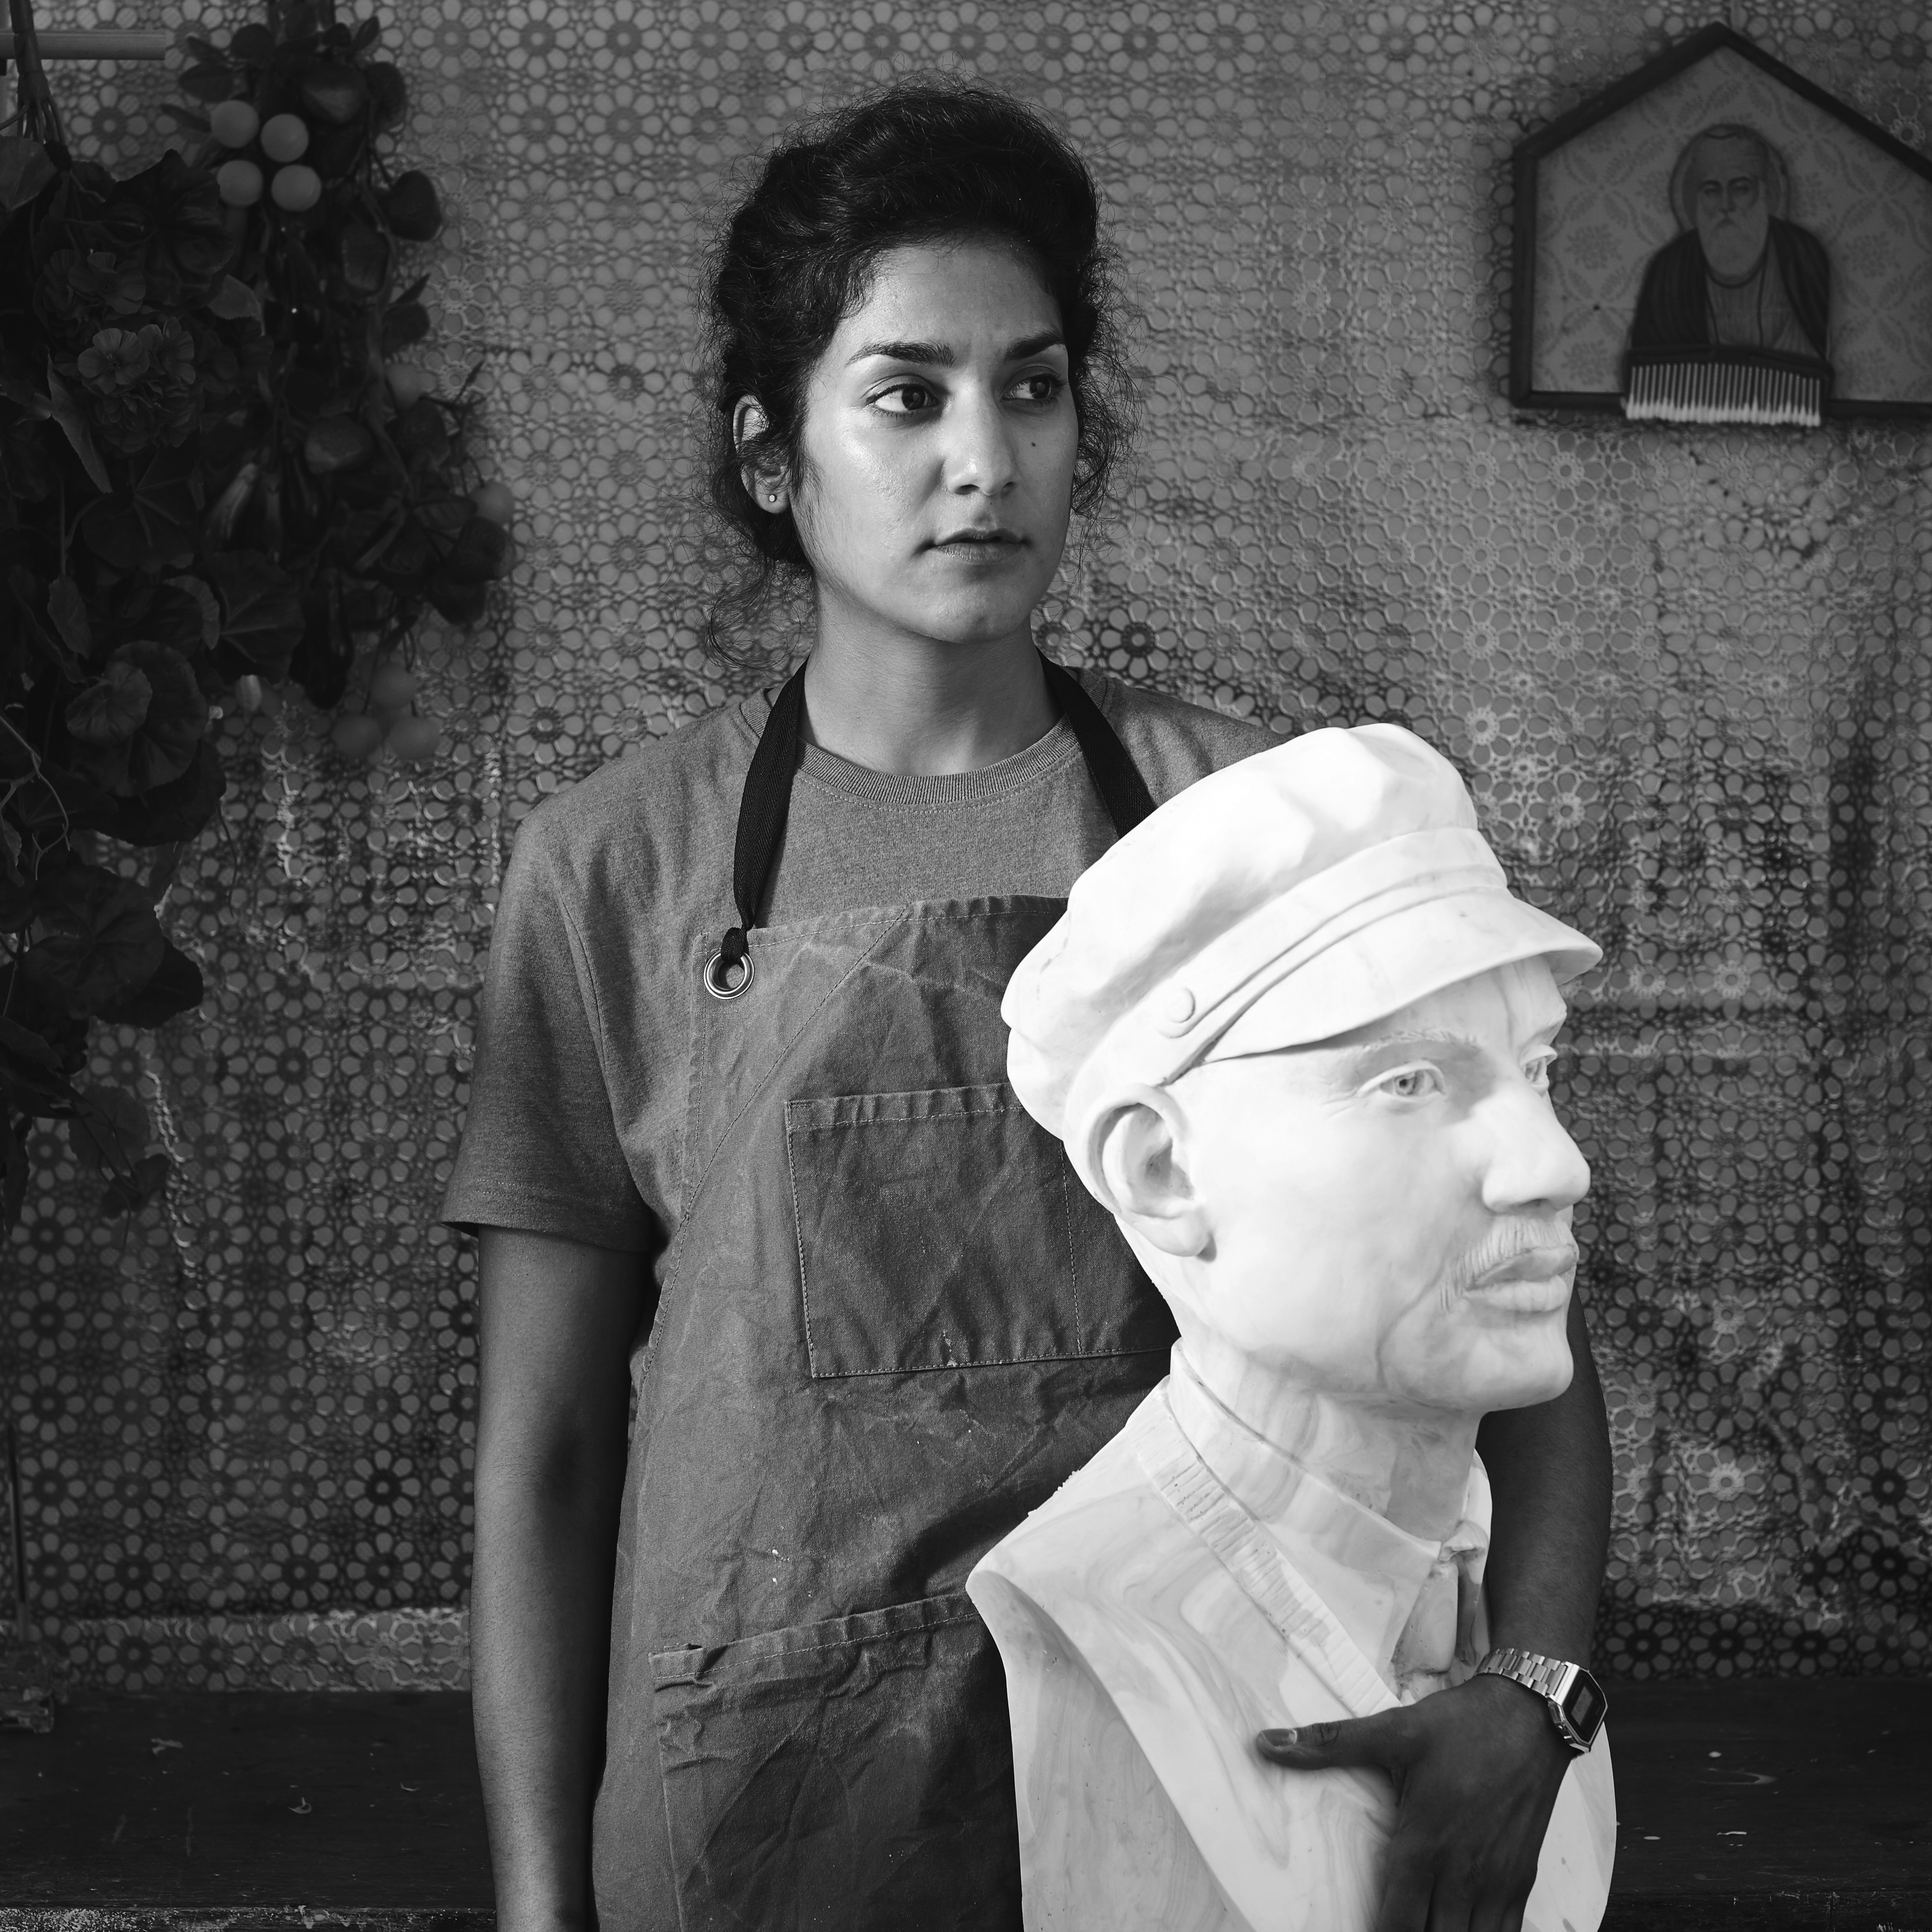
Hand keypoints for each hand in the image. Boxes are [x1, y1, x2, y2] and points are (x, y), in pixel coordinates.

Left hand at [1256, 1672, 1571, 1931]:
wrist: (1530, 1717)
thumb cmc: (1460, 1727)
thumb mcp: (1391, 1731)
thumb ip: (1328, 1744)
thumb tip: (1265, 1742)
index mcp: (1425, 1843)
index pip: (1398, 1923)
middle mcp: (1462, 1873)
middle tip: (1386, 1929)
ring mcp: (1497, 1882)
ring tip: (1421, 1930)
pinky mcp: (1522, 1879)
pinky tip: (1462, 1931)